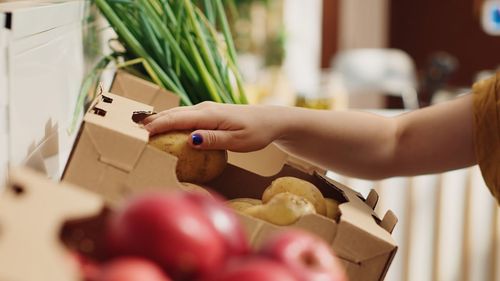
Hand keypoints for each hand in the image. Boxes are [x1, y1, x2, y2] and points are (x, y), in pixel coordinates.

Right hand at [143, 102, 285, 151]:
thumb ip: (214, 140)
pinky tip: (163, 129)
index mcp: (209, 115)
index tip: (138, 134)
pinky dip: (170, 121)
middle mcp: (204, 109)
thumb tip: (190, 140)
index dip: (156, 126)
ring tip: (139, 130)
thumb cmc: (256, 132)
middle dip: (151, 122)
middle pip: (172, 114)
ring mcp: (205, 109)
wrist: (269, 120)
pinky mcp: (208, 114)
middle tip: (129, 132)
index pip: (177, 119)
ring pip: (176, 113)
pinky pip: (184, 117)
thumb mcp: (238, 141)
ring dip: (158, 120)